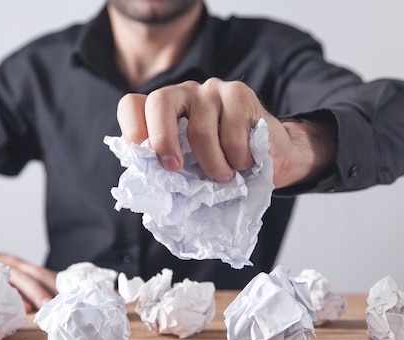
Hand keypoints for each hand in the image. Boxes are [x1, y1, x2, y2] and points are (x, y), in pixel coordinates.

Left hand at [116, 78, 335, 187]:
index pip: (133, 105)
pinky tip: (243, 161)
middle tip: (174, 168)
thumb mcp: (190, 170)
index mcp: (162, 112)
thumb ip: (169, 170)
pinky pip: (232, 134)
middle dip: (163, 140)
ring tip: (224, 176)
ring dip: (213, 165)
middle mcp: (182, 93)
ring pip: (200, 129)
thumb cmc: (223, 165)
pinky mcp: (239, 94)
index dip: (132, 127)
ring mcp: (211, 90)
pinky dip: (237, 159)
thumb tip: (148, 185)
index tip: (141, 155)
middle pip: (160, 102)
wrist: (271, 156)